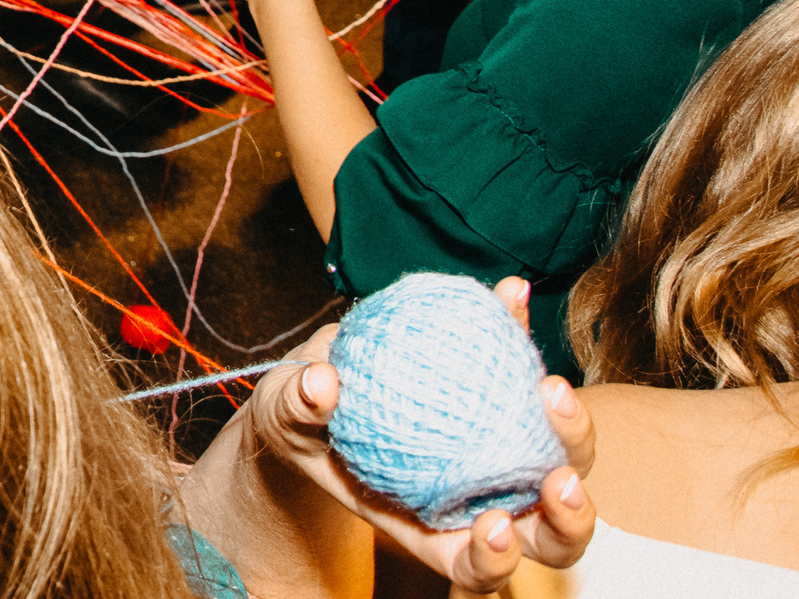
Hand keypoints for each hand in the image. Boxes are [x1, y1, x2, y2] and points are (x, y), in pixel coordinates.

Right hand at [246, 281, 594, 591]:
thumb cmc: (300, 422)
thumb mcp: (285, 417)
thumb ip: (298, 405)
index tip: (493, 523)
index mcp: (429, 525)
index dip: (495, 558)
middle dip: (570, 519)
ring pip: (558, 458)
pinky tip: (510, 293)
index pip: (471, 563)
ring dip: (571, 430)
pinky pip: (519, 366)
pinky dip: (519, 331)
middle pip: (544, 531)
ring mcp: (498, 450)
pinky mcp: (498, 396)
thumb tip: (321, 383)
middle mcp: (476, 497)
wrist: (316, 383)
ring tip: (551, 386)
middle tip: (558, 478)